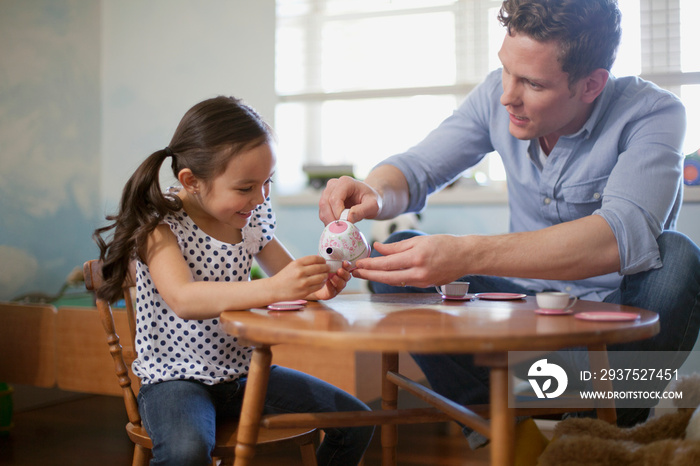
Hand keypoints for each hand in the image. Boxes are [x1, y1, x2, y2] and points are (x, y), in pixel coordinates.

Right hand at [269, 255, 330, 299]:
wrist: (275, 289)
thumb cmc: (285, 276)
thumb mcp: (293, 265)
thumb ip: (305, 263)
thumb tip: (321, 261)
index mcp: (297, 263)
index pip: (315, 258)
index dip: (322, 260)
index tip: (324, 261)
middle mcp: (300, 272)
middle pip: (320, 267)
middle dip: (326, 268)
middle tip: (327, 268)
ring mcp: (303, 283)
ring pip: (321, 277)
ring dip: (325, 276)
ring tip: (324, 276)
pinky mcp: (305, 292)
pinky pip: (318, 286)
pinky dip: (322, 284)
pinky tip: (320, 282)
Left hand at [308, 261, 352, 299]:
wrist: (312, 284)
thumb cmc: (320, 272)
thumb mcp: (323, 265)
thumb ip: (328, 260)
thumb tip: (328, 251)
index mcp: (341, 270)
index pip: (347, 267)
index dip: (347, 265)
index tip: (344, 262)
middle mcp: (341, 278)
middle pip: (347, 276)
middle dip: (344, 273)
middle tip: (339, 270)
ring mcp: (337, 286)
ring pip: (342, 284)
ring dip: (338, 280)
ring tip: (333, 277)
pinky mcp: (332, 293)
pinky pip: (333, 291)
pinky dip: (330, 286)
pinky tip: (327, 282)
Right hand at [319, 175, 381, 224]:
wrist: (368, 199)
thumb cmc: (371, 200)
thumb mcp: (373, 206)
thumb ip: (362, 211)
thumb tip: (348, 218)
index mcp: (346, 182)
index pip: (335, 198)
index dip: (337, 213)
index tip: (345, 223)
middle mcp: (334, 184)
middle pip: (325, 203)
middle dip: (331, 218)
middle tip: (341, 229)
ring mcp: (328, 192)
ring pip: (322, 208)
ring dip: (329, 221)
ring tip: (340, 228)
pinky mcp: (326, 200)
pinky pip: (323, 212)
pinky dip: (328, 221)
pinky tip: (338, 225)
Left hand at [351, 235, 467, 286]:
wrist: (466, 256)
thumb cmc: (444, 244)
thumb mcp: (419, 240)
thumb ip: (397, 246)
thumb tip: (378, 248)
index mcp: (416, 257)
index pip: (387, 263)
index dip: (370, 265)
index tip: (357, 264)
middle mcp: (419, 272)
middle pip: (387, 277)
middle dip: (369, 275)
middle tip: (354, 273)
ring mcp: (422, 281)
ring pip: (394, 282)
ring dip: (378, 278)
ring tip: (364, 274)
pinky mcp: (425, 285)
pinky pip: (404, 282)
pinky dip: (392, 279)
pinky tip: (382, 275)